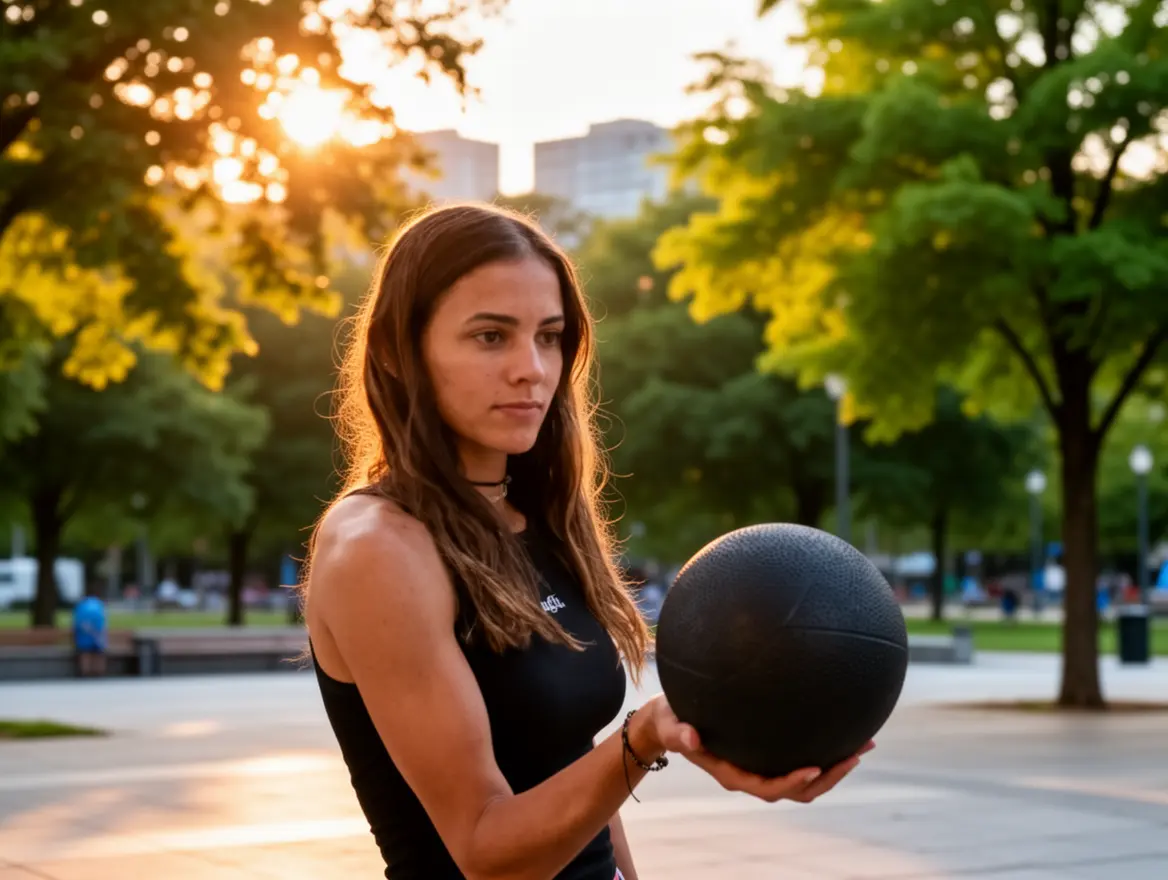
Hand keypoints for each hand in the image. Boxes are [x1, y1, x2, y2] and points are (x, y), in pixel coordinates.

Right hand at [640, 694, 873, 803]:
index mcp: (732, 774)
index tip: (815, 767)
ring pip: (806, 779)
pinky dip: (824, 749)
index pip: (768, 787)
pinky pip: (800, 758)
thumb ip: (678, 733)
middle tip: (855, 753)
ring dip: (835, 767)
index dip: (793, 782)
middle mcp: (752, 775)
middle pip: (798, 790)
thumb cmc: (671, 721)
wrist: (670, 720)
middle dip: (829, 776)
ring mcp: (762, 765)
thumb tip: (690, 736)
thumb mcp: (670, 725)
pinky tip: (841, 730)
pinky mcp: (768, 752)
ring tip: (863, 743)